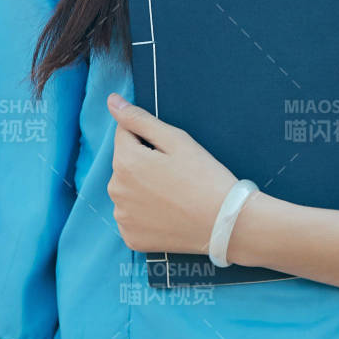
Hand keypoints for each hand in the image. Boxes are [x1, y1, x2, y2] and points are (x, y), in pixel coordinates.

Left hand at [106, 93, 237, 254]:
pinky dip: (145, 214)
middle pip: (124, 164)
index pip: (125, 135)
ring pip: (127, 191)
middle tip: (176, 175)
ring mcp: (122, 217)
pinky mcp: (131, 237)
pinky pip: (132, 216)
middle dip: (144, 163)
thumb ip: (139, 119)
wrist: (226, 223)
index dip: (150, 139)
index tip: (171, 153)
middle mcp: (116, 190)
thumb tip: (112, 101)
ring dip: (142, 188)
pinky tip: (168, 213)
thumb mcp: (176, 140)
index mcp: (125, 162)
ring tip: (174, 195)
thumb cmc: (204, 177)